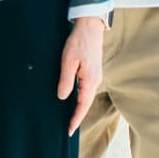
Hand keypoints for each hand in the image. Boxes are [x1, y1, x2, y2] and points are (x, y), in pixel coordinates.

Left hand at [59, 16, 105, 132]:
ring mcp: (94, 76)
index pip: (82, 105)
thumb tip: (63, 98)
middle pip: (86, 103)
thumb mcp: (68, 61)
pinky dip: (80, 98)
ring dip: (78, 108)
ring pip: (86, 97)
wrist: (89, 27)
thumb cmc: (78, 42)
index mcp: (90, 80)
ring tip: (68, 118)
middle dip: (77, 116)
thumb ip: (66, 80)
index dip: (75, 119)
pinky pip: (86, 89)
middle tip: (67, 128)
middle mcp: (95, 81)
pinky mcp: (92, 72)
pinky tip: (72, 100)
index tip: (69, 130)